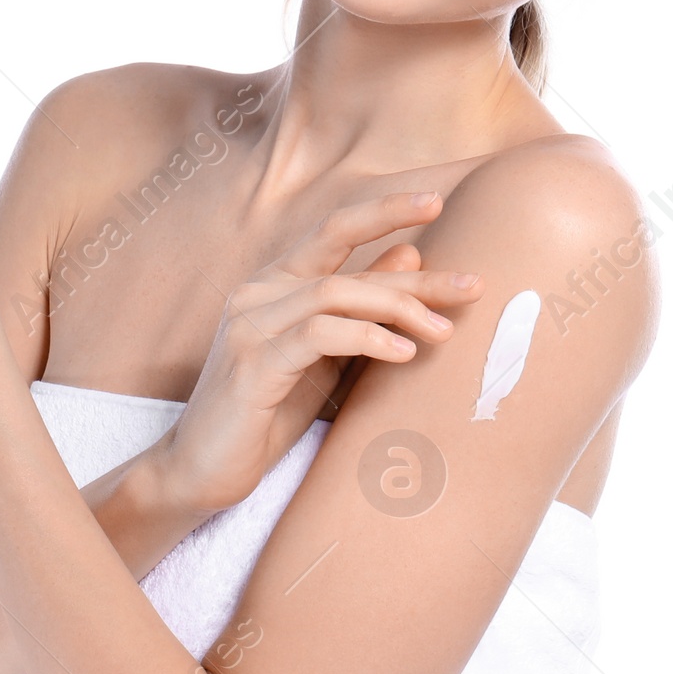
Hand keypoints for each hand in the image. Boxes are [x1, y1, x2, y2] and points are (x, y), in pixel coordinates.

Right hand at [155, 191, 483, 518]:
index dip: (383, 211)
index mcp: (273, 284)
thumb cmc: (265, 416)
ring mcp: (248, 325)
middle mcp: (256, 292)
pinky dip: (365, 338)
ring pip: (334, 293)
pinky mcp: (250, 364)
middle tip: (472, 287)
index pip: (333, 230)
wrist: (200, 471)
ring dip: (397, 309)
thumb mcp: (325, 357)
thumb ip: (360, 308)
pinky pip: (317, 335)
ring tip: (442, 332)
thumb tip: (411, 255)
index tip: (436, 201)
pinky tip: (402, 353)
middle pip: (345, 265)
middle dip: (415, 278)